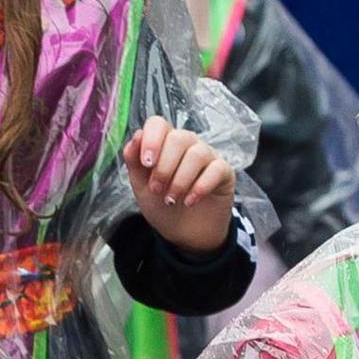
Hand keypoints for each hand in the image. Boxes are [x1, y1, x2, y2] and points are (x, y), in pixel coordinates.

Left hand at [126, 116, 234, 254]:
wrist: (183, 234)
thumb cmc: (161, 205)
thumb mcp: (141, 186)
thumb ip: (134, 161)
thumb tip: (135, 136)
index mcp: (164, 144)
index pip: (159, 124)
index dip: (152, 139)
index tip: (146, 163)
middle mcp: (187, 145)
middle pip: (179, 138)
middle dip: (164, 167)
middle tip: (157, 189)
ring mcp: (208, 156)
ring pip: (197, 153)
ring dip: (180, 180)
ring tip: (171, 200)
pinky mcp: (224, 172)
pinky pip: (216, 169)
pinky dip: (200, 187)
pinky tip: (190, 201)